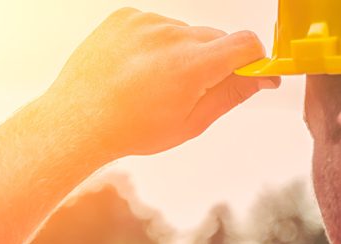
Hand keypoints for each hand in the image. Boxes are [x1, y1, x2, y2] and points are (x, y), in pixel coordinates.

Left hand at [34, 8, 276, 161]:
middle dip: (213, 60)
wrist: (77, 121)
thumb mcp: (190, 123)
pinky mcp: (125, 17)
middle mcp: (171, 36)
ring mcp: (146, 22)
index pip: (246, 43)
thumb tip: (263, 77)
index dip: (254, 59)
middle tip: (188, 90)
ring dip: (180, 52)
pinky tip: (134, 69)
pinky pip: (155, 25)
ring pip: (183, 32)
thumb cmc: (131, 129)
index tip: (250, 72)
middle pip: (215, 38)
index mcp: (192, 66)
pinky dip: (153, 43)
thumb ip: (230, 95)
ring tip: (151, 82)